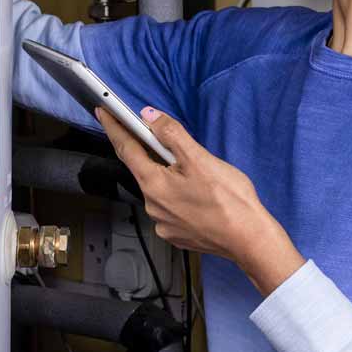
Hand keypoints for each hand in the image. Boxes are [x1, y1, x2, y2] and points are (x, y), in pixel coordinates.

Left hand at [97, 106, 305, 296]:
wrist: (249, 238)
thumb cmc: (229, 199)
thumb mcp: (200, 159)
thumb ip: (171, 135)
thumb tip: (149, 116)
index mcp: (154, 184)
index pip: (126, 149)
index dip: (114, 128)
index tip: (103, 112)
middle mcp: (152, 205)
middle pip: (143, 169)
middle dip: (150, 152)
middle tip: (163, 139)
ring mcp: (163, 222)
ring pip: (158, 188)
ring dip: (167, 175)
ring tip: (194, 172)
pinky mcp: (176, 233)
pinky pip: (169, 207)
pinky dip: (176, 195)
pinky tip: (196, 194)